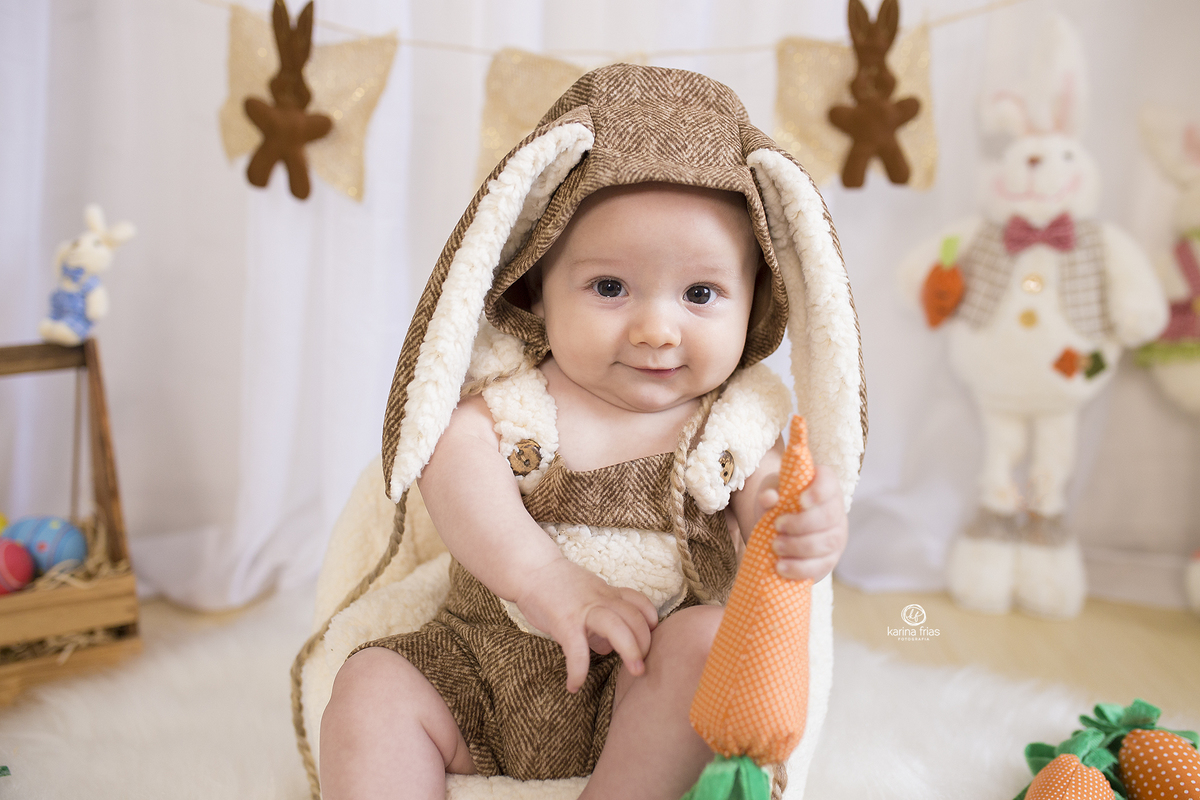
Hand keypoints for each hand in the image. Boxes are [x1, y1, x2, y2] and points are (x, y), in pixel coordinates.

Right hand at [514, 558, 657, 693]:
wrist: (531, 569)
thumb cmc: (558, 586)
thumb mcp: (588, 594)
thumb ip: (602, 616)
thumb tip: (607, 647)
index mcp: (607, 593)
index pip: (639, 603)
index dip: (650, 619)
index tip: (652, 636)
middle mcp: (601, 600)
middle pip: (634, 617)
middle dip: (645, 642)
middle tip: (643, 664)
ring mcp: (583, 610)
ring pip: (616, 627)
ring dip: (630, 651)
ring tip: (634, 672)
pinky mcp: (564, 622)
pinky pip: (577, 650)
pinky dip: (578, 671)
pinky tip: (574, 685)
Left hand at [756, 464, 846, 581]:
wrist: (780, 528)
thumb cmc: (779, 502)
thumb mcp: (771, 491)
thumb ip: (769, 491)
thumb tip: (768, 498)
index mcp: (824, 486)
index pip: (829, 482)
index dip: (819, 491)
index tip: (801, 500)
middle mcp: (836, 510)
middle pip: (828, 516)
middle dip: (801, 523)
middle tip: (777, 526)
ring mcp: (837, 536)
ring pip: (826, 542)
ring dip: (798, 546)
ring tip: (775, 546)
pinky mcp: (830, 559)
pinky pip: (820, 566)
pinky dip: (799, 568)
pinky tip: (781, 566)